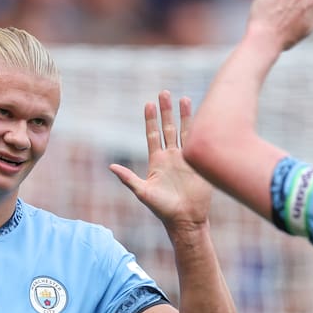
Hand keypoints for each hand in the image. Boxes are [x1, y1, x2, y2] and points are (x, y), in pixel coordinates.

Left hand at [110, 92, 210, 231]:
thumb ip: (128, 179)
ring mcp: (185, 159)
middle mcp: (170, 157)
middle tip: (164, 93)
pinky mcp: (198, 164)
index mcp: (156, 161)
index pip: (152, 135)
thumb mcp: (143, 193)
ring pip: (184, 132)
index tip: (149, 104)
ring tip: (183, 98)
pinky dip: (198, 129)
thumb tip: (111, 167)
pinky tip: (201, 116)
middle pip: (167, 128)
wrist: (186, 219)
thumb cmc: (163, 209)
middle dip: (166, 111)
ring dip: (183, 116)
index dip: (150, 120)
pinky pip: (198, 143)